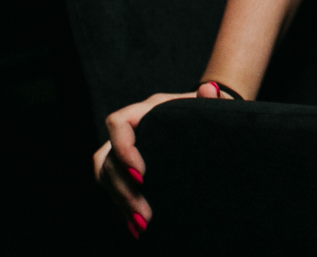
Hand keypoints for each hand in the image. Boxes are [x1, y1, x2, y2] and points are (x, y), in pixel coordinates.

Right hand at [92, 82, 233, 237]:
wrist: (204, 119)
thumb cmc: (205, 111)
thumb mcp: (210, 106)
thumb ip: (210, 100)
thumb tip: (210, 90)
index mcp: (147, 110)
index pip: (118, 123)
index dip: (123, 148)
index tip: (141, 174)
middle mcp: (130, 129)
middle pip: (108, 158)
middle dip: (123, 188)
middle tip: (144, 212)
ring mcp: (125, 149)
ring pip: (106, 176)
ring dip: (121, 201)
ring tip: (142, 223)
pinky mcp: (126, 168)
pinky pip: (113, 186)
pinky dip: (123, 205)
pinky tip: (136, 226)